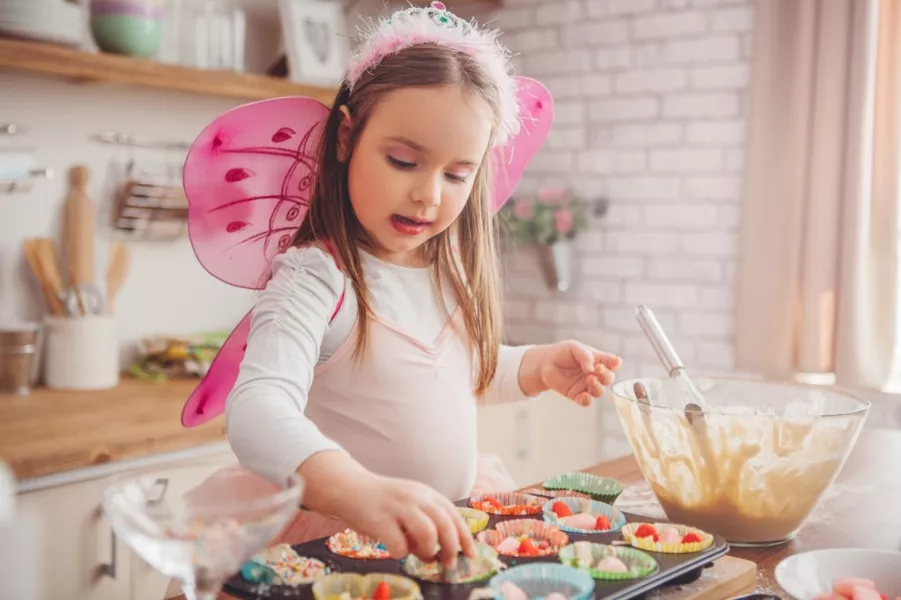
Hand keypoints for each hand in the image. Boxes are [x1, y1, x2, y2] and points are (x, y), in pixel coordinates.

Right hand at [332, 471, 475, 565]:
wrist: (349, 488)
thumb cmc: (382, 501)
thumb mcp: (408, 504)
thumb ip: (425, 522)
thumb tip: (437, 553)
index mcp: (426, 493)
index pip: (453, 515)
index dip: (465, 536)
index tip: (470, 554)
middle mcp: (415, 497)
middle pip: (445, 524)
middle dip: (451, 548)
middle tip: (448, 563)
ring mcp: (397, 507)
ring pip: (427, 533)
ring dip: (427, 549)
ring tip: (418, 553)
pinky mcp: (379, 519)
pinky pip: (399, 544)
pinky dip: (401, 553)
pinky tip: (394, 548)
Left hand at [520, 341, 621, 405]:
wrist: (544, 363)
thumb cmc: (562, 353)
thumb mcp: (574, 347)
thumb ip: (585, 355)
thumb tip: (592, 368)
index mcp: (597, 360)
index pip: (611, 363)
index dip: (615, 364)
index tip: (615, 363)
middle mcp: (594, 374)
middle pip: (608, 378)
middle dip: (606, 376)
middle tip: (597, 370)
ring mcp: (586, 385)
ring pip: (599, 391)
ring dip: (597, 387)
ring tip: (590, 379)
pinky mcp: (576, 394)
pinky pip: (586, 401)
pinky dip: (587, 400)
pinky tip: (584, 396)